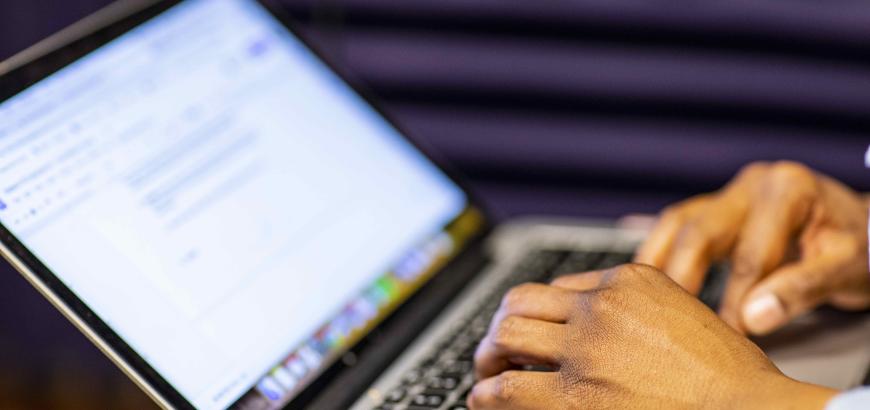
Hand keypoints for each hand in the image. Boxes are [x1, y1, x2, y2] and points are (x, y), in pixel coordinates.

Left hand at [469, 264, 837, 409]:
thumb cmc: (729, 380)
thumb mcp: (684, 317)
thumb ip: (637, 312)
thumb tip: (593, 326)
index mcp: (629, 281)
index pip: (560, 288)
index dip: (541, 314)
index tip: (535, 330)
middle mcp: (600, 307)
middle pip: (520, 302)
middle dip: (502, 326)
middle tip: (496, 348)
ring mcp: (584, 349)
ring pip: (505, 336)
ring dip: (487, 356)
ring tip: (485, 373)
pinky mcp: (573, 396)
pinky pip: (506, 389)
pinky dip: (487, 395)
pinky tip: (486, 401)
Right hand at [635, 161, 869, 334]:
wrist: (860, 227)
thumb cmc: (857, 246)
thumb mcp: (845, 267)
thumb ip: (800, 290)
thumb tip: (753, 318)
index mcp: (788, 189)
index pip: (752, 254)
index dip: (739, 300)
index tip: (731, 335)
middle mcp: (753, 184)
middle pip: (700, 232)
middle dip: (687, 281)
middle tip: (678, 321)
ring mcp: (730, 192)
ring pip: (677, 223)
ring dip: (660, 262)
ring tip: (648, 298)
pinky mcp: (715, 205)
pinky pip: (675, 224)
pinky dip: (659, 251)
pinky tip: (649, 277)